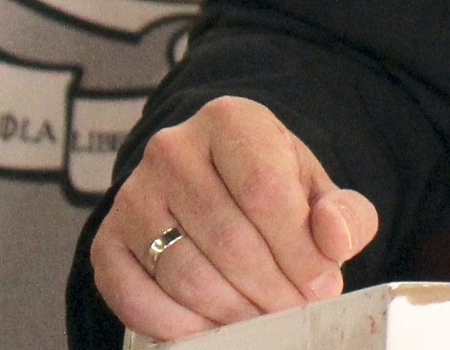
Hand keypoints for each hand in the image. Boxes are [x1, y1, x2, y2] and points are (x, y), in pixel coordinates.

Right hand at [92, 95, 379, 340]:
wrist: (211, 184)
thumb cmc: (269, 187)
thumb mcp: (316, 188)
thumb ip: (343, 213)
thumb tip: (335, 238)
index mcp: (231, 121)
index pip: (265, 191)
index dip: (298, 250)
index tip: (323, 284)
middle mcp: (172, 149)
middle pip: (227, 238)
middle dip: (271, 289)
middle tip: (296, 311)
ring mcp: (132, 196)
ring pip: (185, 274)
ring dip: (233, 311)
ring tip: (264, 319)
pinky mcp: (106, 242)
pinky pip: (137, 299)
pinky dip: (180, 326)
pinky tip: (215, 328)